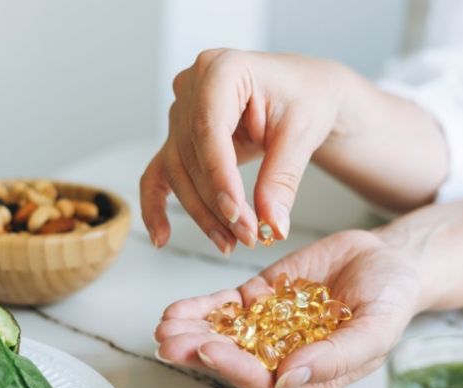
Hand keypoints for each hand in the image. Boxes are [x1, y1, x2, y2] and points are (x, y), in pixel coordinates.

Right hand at [140, 49, 347, 253]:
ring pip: (179, 172)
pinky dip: (157, 205)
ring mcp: (181, 111)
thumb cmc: (306, 97)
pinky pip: (160, 173)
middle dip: (217, 203)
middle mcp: (192, 86)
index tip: (236, 213)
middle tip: (248, 236)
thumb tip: (273, 225)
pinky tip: (162, 237)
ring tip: (231, 242)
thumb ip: (282, 179)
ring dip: (202, 212)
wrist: (304, 92)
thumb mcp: (302, 134)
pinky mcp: (179, 137)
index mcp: (222, 69)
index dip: (219, 176)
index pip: (209, 129)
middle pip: (191, 156)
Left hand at [154, 230, 420, 387]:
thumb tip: (288, 378)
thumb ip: (335, 356)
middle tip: (170, 343)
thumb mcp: (376, 329)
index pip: (266, 381)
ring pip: (225, 334)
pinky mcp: (262, 297)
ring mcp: (270, 325)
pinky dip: (201, 308)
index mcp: (311, 375)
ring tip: (165, 327)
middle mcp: (285, 355)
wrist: (389, 260)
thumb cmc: (391, 300)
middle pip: (236, 360)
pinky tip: (176, 310)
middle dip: (200, 352)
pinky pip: (227, 306)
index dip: (236, 369)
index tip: (209, 353)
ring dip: (193, 332)